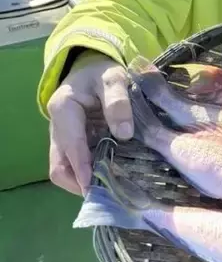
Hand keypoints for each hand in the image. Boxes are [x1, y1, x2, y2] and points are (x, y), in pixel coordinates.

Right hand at [47, 50, 132, 195]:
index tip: (94, 186)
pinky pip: (75, 164)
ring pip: (64, 169)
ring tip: (111, 190)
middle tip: (107, 193)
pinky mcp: (72, 143)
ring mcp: (62, 138)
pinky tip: (111, 178)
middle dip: (80, 182)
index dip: (82, 167)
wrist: (93, 67)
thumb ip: (118, 102)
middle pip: (59, 166)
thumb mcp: (114, 78)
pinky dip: (89, 174)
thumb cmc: (102, 71)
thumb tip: (123, 133)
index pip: (70, 144)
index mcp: (63, 109)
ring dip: (84, 181)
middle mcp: (57, 127)